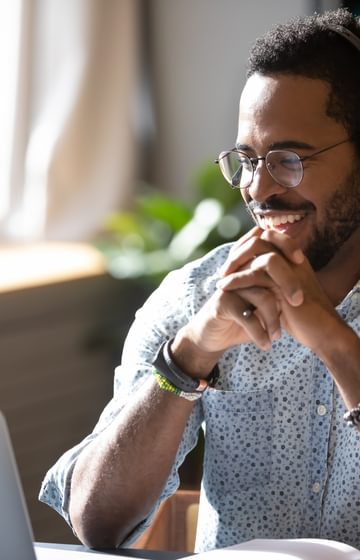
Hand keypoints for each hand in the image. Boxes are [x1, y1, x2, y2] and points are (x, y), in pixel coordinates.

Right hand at [173, 228, 305, 375]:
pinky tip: (265, 344)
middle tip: (297, 304)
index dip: (287, 247)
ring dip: (274, 320)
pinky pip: (248, 316)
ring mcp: (230, 287)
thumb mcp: (262, 306)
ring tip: (277, 337)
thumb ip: (278, 293)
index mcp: (249, 267)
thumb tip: (307, 289)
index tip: (302, 263)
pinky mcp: (222, 304)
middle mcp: (239, 272)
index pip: (270, 246)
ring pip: (262, 296)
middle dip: (288, 285)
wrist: (212, 337)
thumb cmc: (242, 320)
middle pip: (269, 266)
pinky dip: (260, 333)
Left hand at [218, 228, 342, 352]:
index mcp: (294, 258)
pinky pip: (256, 273)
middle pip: (262, 237)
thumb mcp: (283, 293)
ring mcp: (291, 268)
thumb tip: (248, 274)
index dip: (247, 245)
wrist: (321, 332)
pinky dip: (237, 279)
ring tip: (221, 279)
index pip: (268, 237)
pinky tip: (224, 288)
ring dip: (235, 263)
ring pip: (257, 251)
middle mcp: (293, 258)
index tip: (232, 262)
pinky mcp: (286, 284)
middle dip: (239, 250)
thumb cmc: (302, 317)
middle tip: (224, 269)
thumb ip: (270, 280)